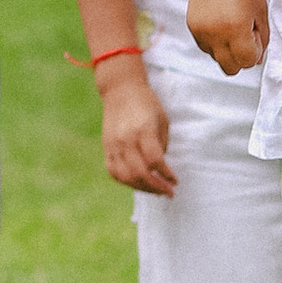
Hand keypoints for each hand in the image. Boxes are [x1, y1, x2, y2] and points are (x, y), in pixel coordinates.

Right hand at [98, 59, 175, 196]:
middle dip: (156, 187)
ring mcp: (113, 145)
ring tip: (155, 191)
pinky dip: (126, 182)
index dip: (166, 175)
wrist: (120, 89)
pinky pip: (114, 172)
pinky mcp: (106, 147)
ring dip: (142, 188)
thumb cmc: (147, 103)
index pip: (155, 160)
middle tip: (168, 193)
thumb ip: (161, 145)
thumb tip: (161, 169)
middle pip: (140, 173)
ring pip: (125, 177)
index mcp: (143, 130)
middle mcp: (126, 139)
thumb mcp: (162, 120)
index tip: (175, 181)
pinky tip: (138, 184)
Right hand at [187, 0, 269, 77]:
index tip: (255, 34)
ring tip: (232, 24)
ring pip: (217, 59)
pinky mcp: (193, 28)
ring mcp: (202, 33)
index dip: (255, 52)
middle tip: (245, 36)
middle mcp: (216, 35)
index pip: (247, 62)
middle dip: (241, 58)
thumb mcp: (261, 10)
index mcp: (236, 29)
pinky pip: (206, 48)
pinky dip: (215, 42)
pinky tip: (221, 22)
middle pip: (230, 69)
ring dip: (227, 50)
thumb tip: (257, 60)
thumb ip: (262, 39)